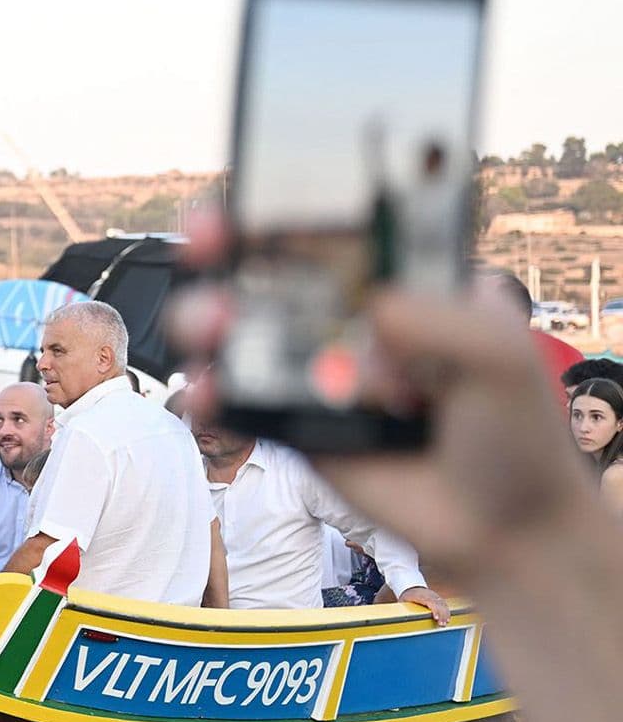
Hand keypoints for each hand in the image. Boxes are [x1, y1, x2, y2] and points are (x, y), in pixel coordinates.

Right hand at [169, 210, 591, 583]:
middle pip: (274, 270)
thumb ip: (444, 323)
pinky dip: (212, 394)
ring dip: (209, 316)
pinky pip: (239, 402)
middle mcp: (349, 319)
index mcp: (400, 284)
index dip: (294, 205)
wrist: (500, 529)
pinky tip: (209, 392)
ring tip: (211, 323)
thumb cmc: (514, 431)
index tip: (260, 193)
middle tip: (206, 238)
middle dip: (227, 246)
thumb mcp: (501, 357)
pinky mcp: (293, 425)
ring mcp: (316, 372)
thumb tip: (373, 308)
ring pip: (243, 332)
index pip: (338, 229)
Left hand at [396, 585, 451, 626]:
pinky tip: (447, 619)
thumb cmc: (407, 596)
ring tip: (445, 623)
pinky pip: (444, 605)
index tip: (436, 618)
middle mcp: (429, 595)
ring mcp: (434, 596)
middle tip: (441, 624)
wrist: (412, 587)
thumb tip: (401, 618)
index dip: (434, 610)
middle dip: (441, 615)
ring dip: (445, 614)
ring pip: (442, 605)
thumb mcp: (403, 601)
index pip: (430, 602)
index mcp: (420, 595)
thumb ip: (404, 608)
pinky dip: (446, 612)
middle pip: (438, 604)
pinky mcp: (438, 598)